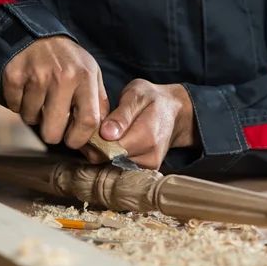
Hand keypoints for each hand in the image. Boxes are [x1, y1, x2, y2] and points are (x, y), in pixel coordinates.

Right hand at [2, 35, 108, 147]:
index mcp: (85, 78)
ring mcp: (36, 76)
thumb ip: (99, 104)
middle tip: (53, 125)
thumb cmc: (69, 61)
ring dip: (34, 115)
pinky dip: (19, 104)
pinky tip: (28, 90)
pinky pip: (15, 107)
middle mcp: (62, 77)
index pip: (89, 121)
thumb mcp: (91, 75)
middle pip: (53, 130)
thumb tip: (103, 136)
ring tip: (41, 98)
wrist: (36, 33)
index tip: (73, 141)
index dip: (80, 139)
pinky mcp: (14, 76)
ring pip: (31, 119)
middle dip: (52, 135)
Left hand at [81, 79, 198, 169]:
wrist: (174, 112)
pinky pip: (122, 168)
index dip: (95, 138)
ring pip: (113, 164)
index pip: (109, 148)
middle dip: (100, 145)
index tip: (93, 126)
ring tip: (112, 134)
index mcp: (147, 136)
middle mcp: (150, 155)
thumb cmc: (152, 100)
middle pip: (110, 158)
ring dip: (108, 151)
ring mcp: (150, 166)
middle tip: (100, 128)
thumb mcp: (136, 95)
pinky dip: (116, 156)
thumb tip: (106, 134)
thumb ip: (122, 115)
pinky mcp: (147, 171)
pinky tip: (120, 142)